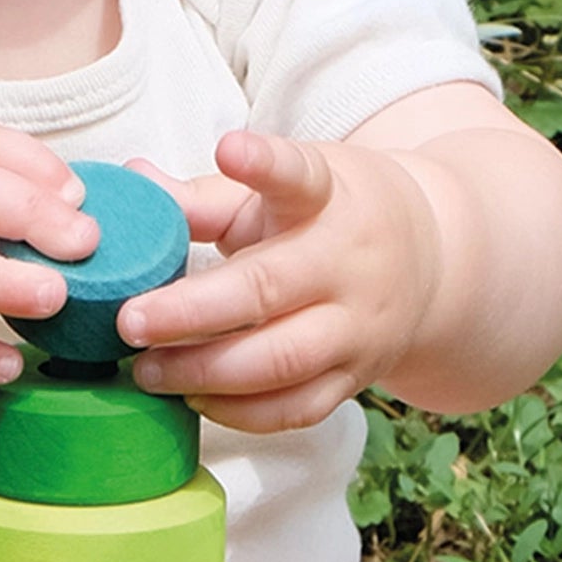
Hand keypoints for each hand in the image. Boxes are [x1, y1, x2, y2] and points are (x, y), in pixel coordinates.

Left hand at [114, 130, 441, 432]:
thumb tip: (135, 181)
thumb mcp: (283, 188)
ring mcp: (358, 328)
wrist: (431, 259)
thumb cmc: (331, 215)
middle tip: (129, 323)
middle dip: (191, 313)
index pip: (301, 176)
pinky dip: (239, 413)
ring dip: (204, 373)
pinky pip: (296, 409)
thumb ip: (207, 194)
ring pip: (280, 363)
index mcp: (329, 198)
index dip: (265, 164)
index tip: (230, 147)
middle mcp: (349, 264)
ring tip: (146, 372)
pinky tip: (193, 399)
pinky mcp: (357, 378)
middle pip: (269, 290)